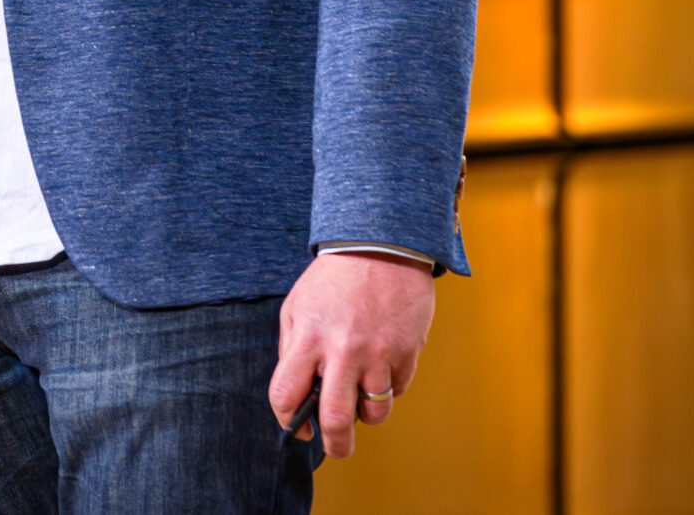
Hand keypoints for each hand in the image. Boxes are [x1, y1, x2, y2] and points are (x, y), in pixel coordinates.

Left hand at [267, 251, 433, 458]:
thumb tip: (297, 392)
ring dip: (366, 414)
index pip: (286, 395)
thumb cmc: (333, 278)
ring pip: (374, 412)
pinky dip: (389, 388)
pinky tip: (381, 365)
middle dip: (334, 444)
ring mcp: (378, 353)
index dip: (287, 419)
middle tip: (336, 446)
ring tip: (361, 396)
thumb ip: (292, 348)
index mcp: (308, 337)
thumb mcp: (297, 305)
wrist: (380, 245)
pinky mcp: (407, 352)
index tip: (297, 426)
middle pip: (335, 419)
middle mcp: (342, 350)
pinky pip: (398, 390)